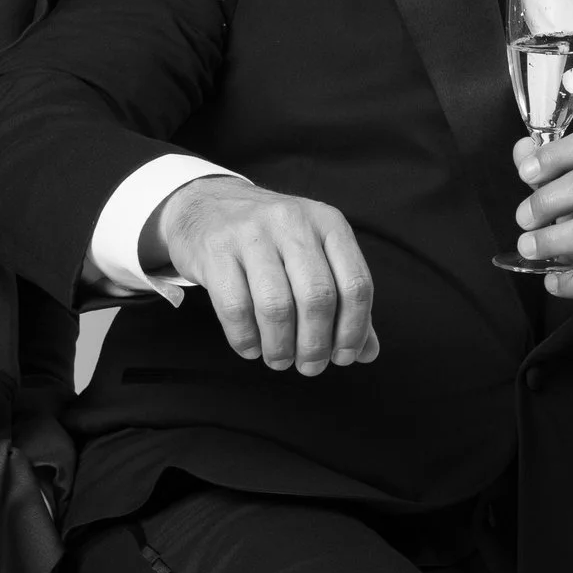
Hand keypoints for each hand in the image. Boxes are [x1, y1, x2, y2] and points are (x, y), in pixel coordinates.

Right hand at [151, 175, 378, 374]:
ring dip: (280, 347)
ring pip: (276, 306)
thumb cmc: (268, 240)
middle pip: (317, 298)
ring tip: (279, 360)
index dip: (354, 330)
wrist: (205, 206)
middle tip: (309, 367)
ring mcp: (251, 233)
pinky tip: (251, 347)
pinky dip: (245, 338)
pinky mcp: (216, 250)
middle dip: (315, 345)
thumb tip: (368, 352)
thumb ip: (344, 302)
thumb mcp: (314, 255)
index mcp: (328, 223)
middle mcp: (293, 222)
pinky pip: (236, 308)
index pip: (356, 284)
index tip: (344, 357)